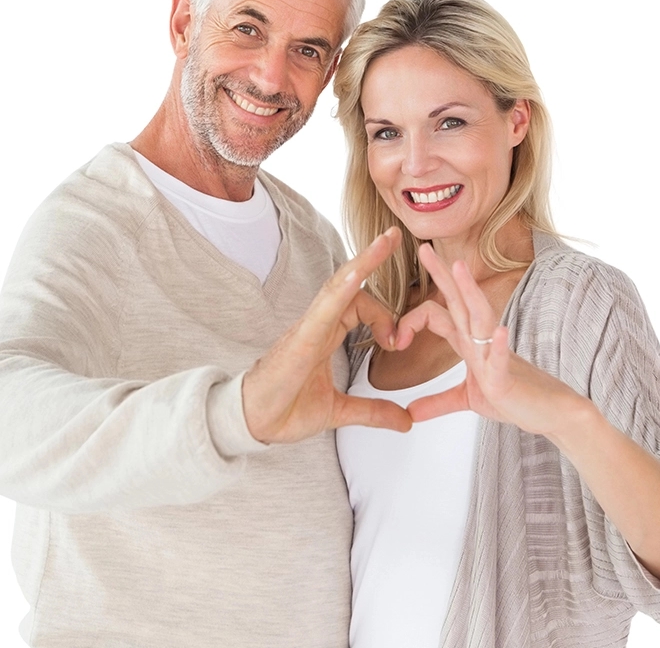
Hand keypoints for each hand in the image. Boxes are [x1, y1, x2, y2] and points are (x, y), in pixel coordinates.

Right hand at [241, 228, 412, 443]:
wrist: (252, 424)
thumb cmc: (284, 408)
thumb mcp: (339, 411)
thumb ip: (373, 411)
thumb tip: (407, 422)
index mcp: (325, 335)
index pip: (359, 305)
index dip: (384, 316)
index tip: (397, 343)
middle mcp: (317, 325)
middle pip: (348, 284)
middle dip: (372, 257)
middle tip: (395, 235)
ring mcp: (308, 329)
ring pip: (338, 286)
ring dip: (363, 262)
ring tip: (386, 240)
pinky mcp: (300, 340)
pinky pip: (323, 309)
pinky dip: (341, 290)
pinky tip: (358, 275)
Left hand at [397, 243, 586, 435]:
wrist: (551, 414)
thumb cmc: (516, 399)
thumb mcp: (468, 400)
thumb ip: (438, 402)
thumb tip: (410, 412)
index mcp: (469, 345)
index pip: (440, 315)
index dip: (412, 319)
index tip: (395, 338)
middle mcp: (481, 343)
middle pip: (459, 302)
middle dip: (442, 275)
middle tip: (424, 248)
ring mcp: (495, 357)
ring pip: (480, 318)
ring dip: (470, 292)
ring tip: (459, 268)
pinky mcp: (507, 379)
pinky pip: (502, 359)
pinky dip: (499, 345)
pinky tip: (499, 331)